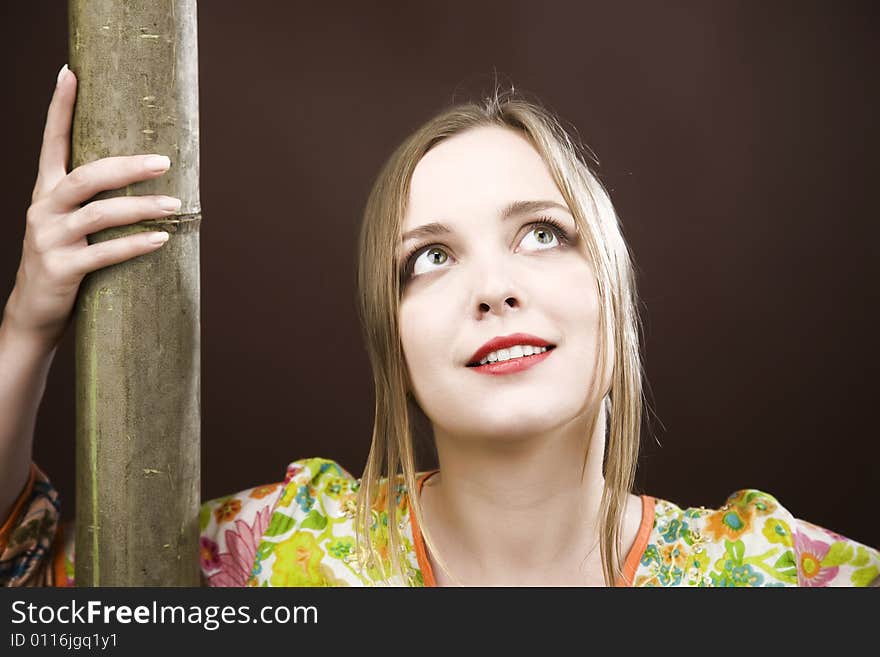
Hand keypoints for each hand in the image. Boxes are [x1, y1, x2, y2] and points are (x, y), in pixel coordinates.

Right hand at [3, 65, 180, 348]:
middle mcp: (43, 208)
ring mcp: (49, 239)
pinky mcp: (61, 269)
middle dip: (127, 166)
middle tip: (165, 162)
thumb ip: (95, 201)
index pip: (51, 141)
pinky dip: (135, 245)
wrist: (35, 312)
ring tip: (177, 206)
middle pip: (86, 176)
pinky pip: (104, 254)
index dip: (59, 107)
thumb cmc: (66, 260)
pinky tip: (162, 239)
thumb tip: (146, 172)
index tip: (70, 71)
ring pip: (100, 214)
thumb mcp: (72, 224)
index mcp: (46, 191)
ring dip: (142, 208)